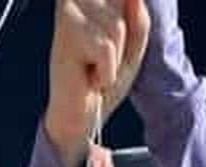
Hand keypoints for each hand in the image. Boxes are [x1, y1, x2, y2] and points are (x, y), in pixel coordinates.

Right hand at [45, 0, 150, 166]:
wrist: (81, 117)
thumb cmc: (103, 80)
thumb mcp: (133, 48)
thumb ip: (139, 20)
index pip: (130, 0)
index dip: (131, 27)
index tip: (110, 49)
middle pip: (126, 6)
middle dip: (123, 43)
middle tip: (103, 60)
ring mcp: (69, 9)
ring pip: (117, 27)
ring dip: (114, 58)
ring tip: (95, 68)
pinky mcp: (66, 30)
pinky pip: (106, 48)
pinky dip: (105, 71)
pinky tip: (88, 78)